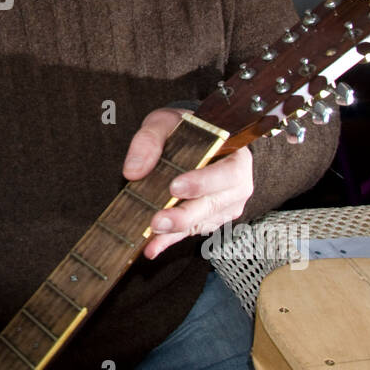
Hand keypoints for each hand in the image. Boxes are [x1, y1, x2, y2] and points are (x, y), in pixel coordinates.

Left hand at [121, 108, 254, 259]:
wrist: (196, 142)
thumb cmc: (187, 132)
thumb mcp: (167, 122)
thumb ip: (150, 140)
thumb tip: (133, 171)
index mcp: (236, 158)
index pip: (226, 173)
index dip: (203, 182)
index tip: (175, 188)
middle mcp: (237, 187)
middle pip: (213, 205)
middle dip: (184, 215)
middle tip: (158, 221)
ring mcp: (225, 207)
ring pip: (201, 223)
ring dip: (175, 232)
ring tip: (151, 236)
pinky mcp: (210, 220)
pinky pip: (190, 232)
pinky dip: (170, 240)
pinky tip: (151, 247)